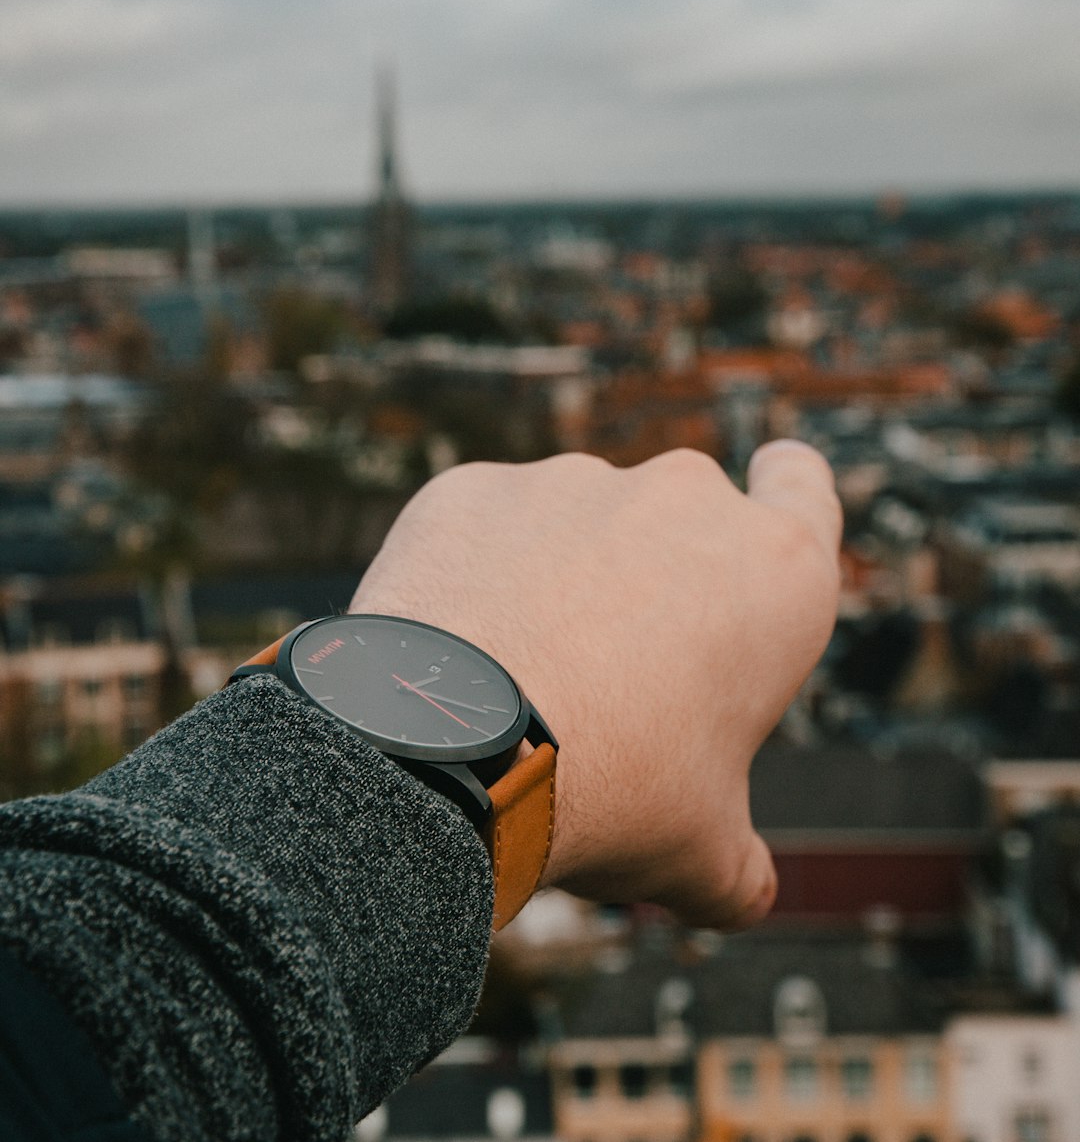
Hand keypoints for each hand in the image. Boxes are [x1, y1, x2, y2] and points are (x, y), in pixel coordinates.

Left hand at [350, 442, 840, 929]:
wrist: (453, 750)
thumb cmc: (611, 794)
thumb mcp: (704, 858)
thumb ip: (740, 864)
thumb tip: (743, 889)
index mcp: (775, 571)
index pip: (803, 484)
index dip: (784, 486)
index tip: (763, 493)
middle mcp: (683, 500)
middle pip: (682, 517)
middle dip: (658, 576)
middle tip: (620, 677)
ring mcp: (572, 482)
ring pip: (577, 524)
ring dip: (563, 579)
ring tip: (524, 681)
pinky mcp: (475, 490)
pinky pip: (488, 531)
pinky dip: (478, 575)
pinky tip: (456, 654)